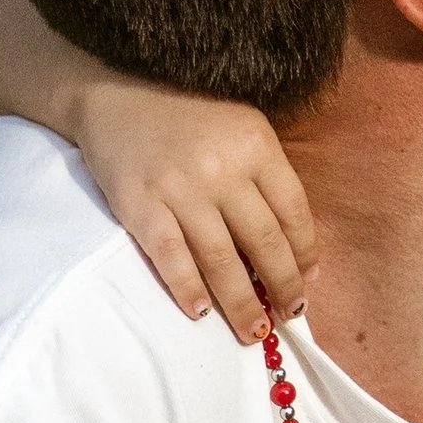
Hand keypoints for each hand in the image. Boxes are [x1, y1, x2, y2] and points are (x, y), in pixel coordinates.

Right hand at [70, 74, 317, 337]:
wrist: (115, 91)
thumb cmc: (188, 116)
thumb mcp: (241, 128)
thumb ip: (266, 177)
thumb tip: (293, 247)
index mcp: (256, 145)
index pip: (294, 212)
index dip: (304, 255)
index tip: (307, 282)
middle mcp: (223, 168)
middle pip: (264, 242)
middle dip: (282, 287)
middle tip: (289, 316)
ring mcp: (180, 188)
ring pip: (222, 260)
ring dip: (241, 303)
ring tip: (253, 331)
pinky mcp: (139, 204)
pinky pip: (170, 258)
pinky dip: (187, 289)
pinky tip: (200, 311)